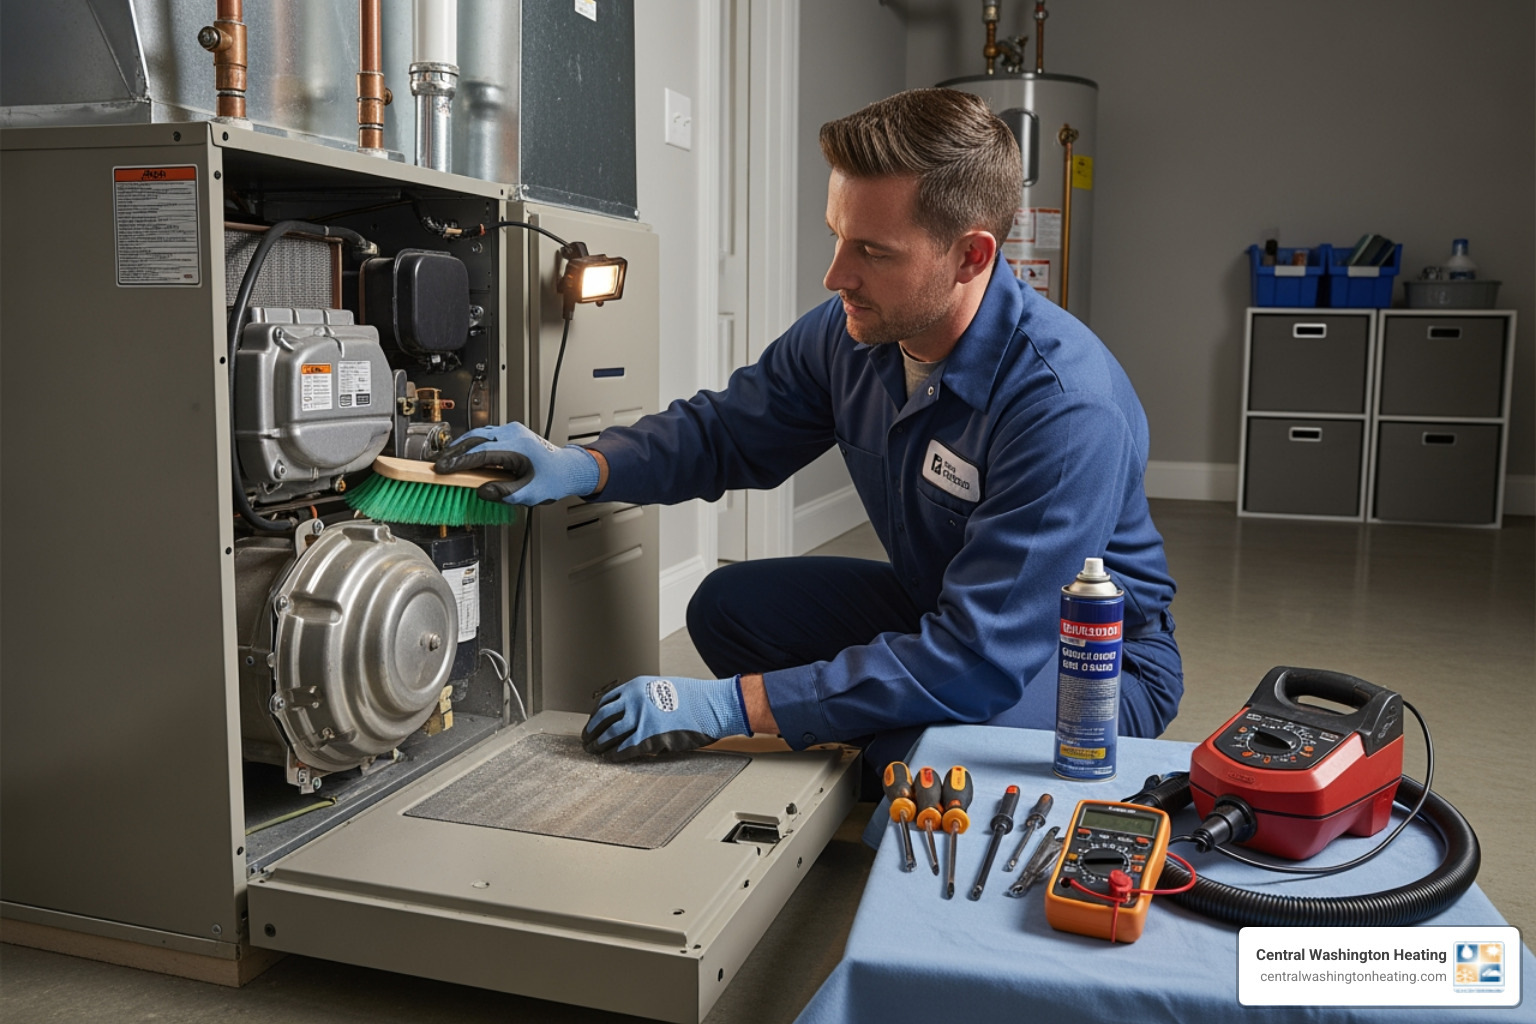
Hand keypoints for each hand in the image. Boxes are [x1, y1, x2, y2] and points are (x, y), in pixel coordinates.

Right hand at [433, 421, 599, 504]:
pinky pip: (484, 436)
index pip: (481, 452)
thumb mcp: (530, 493)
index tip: (442, 470)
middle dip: (453, 452)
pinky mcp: (509, 434)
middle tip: (437, 465)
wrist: (567, 469)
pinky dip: (470, 445)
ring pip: (478, 435)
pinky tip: (462, 456)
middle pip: (474, 438)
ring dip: (460, 447)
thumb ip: (505, 493)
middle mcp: (513, 433)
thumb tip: (482, 491)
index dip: (459, 462)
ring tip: (445, 461)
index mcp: (518, 446)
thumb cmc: (553, 480)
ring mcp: (511, 431)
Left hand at [581, 675, 750, 761]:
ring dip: (598, 744)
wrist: (711, 706)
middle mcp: (633, 700)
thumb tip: (631, 715)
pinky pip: (624, 748)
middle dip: (591, 731)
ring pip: (609, 734)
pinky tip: (611, 757)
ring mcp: (639, 719)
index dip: (596, 715)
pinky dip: (615, 754)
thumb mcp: (662, 688)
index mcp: (636, 686)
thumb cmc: (693, 698)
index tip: (593, 722)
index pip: (606, 701)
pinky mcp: (648, 737)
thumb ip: (643, 698)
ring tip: (594, 751)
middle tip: (587, 740)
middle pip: (602, 718)